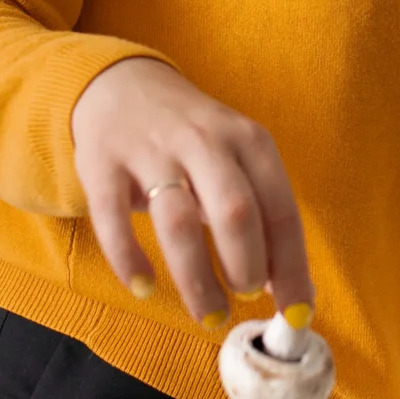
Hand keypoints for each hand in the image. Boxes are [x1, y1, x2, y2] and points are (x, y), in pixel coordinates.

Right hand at [69, 58, 313, 328]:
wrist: (122, 84)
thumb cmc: (194, 140)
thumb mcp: (238, 159)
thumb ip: (262, 215)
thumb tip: (292, 289)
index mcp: (249, 141)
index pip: (281, 210)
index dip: (292, 266)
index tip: (297, 313)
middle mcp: (205, 141)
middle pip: (234, 211)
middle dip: (247, 266)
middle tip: (246, 297)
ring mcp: (151, 151)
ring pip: (178, 221)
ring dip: (197, 277)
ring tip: (210, 313)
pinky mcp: (102, 163)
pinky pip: (113, 219)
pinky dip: (129, 260)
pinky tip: (144, 287)